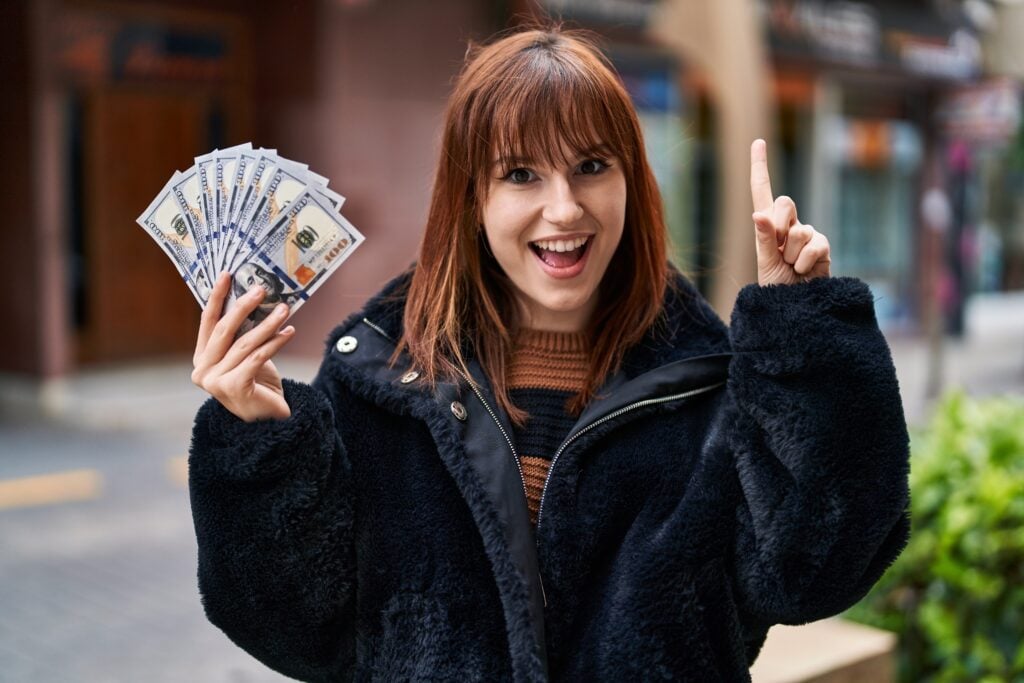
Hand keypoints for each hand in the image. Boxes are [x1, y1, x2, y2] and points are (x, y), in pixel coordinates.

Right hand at [191, 272, 295, 421]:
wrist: (268, 421)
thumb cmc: (258, 385)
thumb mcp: (246, 356)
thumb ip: (241, 335)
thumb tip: (253, 298)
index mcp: (202, 360)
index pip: (207, 322)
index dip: (216, 297)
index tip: (227, 275)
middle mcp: (203, 371)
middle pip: (224, 330)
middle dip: (244, 306)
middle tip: (261, 288)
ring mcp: (216, 382)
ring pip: (245, 343)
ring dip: (268, 323)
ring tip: (285, 309)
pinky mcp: (234, 387)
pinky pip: (258, 356)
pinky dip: (276, 342)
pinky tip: (289, 331)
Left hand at [750, 139, 830, 285]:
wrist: (796, 308)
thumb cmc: (776, 287)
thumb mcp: (765, 265)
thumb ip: (763, 240)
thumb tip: (758, 214)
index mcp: (766, 226)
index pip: (762, 191)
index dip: (760, 166)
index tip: (758, 142)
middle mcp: (787, 225)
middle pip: (784, 203)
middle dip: (777, 228)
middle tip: (778, 254)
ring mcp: (807, 234)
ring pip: (798, 230)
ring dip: (790, 255)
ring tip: (790, 269)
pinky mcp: (822, 246)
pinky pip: (814, 245)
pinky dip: (804, 263)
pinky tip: (804, 273)